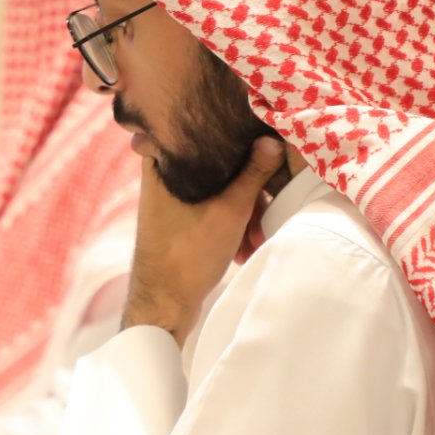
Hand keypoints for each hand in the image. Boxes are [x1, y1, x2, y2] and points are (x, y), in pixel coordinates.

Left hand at [122, 136, 284, 344]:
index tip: (260, 149)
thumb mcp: (230, 211)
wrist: (163, 304)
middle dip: (247, 192)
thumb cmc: (188, 255)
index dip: (235, 140)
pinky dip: (229, 223)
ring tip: (254, 240)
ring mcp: (169, 197)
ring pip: (218, 189)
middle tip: (262, 218)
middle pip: (217, 166)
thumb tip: (272, 139)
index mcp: (163, 162)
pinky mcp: (178, 217)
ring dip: (242, 213)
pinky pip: (211, 208)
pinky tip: (244, 248)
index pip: (202, 131)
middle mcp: (162, 174)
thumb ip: (253, 174)